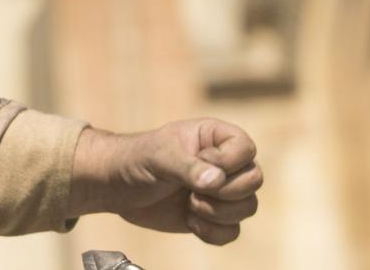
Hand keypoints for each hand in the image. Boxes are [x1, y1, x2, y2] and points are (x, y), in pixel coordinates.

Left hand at [70, 119, 263, 245]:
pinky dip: (213, 232)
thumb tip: (215, 180)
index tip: (200, 163)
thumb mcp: (157, 156)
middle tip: (193, 190)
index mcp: (213, 137)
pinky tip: (189, 221)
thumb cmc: (135, 159)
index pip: (246, 148)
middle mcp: (222, 163)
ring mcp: (219, 191)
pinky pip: (233, 232)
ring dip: (218, 213)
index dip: (228, 162)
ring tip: (189, 205)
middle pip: (254, 180)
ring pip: (248, 207)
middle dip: (224, 192)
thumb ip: (186, 166)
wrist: (116, 188)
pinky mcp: (212, 217)